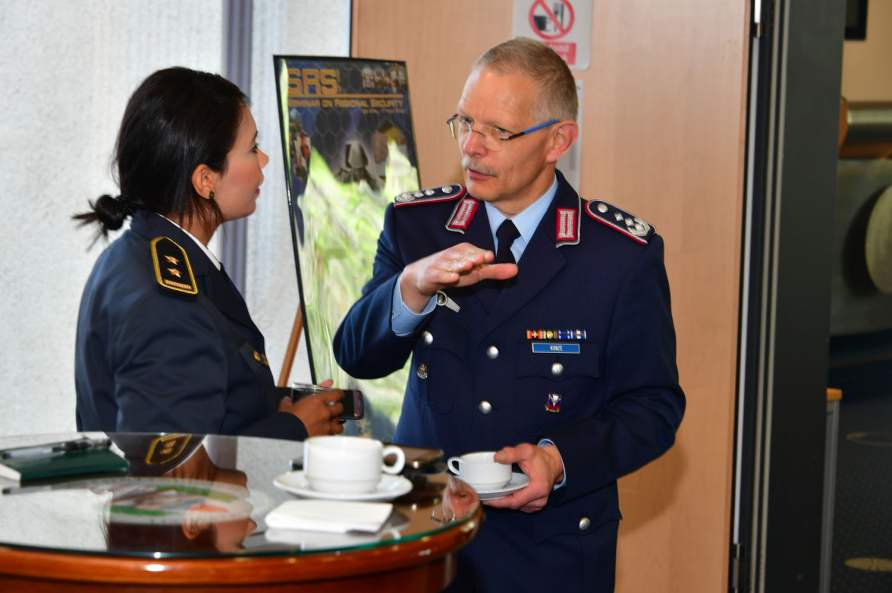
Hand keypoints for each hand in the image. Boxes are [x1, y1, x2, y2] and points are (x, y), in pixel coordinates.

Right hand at [278, 379, 343, 435]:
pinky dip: (331, 434)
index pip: (335, 394)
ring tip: (332, 423)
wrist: (285, 437)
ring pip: (339, 424)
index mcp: (316, 401)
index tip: (339, 394)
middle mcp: (324, 413)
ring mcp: (326, 426)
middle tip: (333, 409)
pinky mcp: (324, 437)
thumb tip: (288, 400)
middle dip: (337, 408)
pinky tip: (326, 434)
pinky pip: (333, 435)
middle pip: (340, 408)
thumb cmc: (285, 421)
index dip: (339, 394)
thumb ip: (289, 401)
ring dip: (336, 423)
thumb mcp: (285, 406)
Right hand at [400, 242, 516, 312]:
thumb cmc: (455, 271)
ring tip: (468, 265)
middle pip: (465, 256)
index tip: (488, 258)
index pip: (477, 253)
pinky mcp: (432, 274)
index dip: (482, 256)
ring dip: (460, 265)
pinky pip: (439, 274)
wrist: (424, 276)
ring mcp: (442, 264)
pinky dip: (445, 276)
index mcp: (466, 251)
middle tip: (482, 258)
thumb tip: (516, 269)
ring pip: (452, 265)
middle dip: (473, 257)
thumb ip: (495, 271)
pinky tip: (452, 277)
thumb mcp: (476, 273)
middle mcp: (455, 255)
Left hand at [484, 443, 563, 512]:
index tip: (487, 500)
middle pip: (515, 506)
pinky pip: (521, 506)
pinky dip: (512, 501)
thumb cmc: (541, 458)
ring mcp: (539, 504)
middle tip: (485, 496)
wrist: (554, 463)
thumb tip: (497, 457)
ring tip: (493, 494)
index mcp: (538, 489)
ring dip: (506, 502)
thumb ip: (512, 453)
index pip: (515, 502)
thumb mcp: (526, 451)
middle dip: (499, 502)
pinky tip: (504, 494)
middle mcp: (540, 500)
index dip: (499, 502)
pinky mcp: (537, 504)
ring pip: (518, 507)